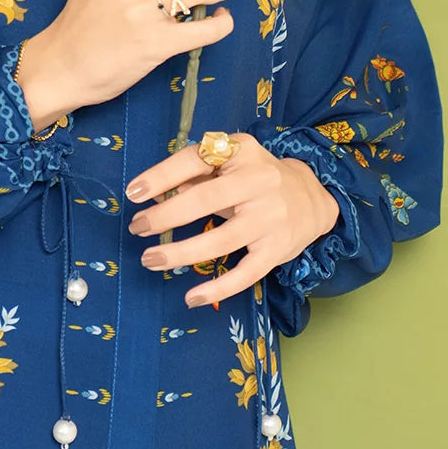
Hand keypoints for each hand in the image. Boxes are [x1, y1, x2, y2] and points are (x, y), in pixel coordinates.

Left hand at [124, 134, 341, 306]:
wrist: (314, 196)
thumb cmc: (258, 178)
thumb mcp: (231, 163)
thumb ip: (196, 175)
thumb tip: (156, 193)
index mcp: (241, 151)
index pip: (195, 159)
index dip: (161, 176)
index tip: (133, 193)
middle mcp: (258, 181)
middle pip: (205, 200)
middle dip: (165, 216)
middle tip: (137, 227)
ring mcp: (270, 217)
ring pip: (220, 241)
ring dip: (180, 253)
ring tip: (151, 259)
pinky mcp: (278, 249)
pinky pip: (245, 273)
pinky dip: (218, 288)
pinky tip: (192, 297)